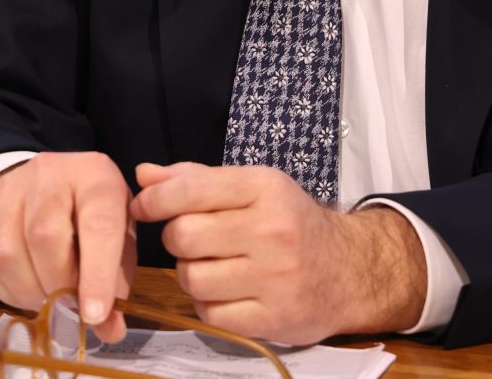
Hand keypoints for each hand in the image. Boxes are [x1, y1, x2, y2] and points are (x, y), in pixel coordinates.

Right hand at [0, 151, 135, 341]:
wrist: (46, 180)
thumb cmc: (89, 210)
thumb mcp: (117, 231)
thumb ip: (117, 278)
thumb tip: (110, 329)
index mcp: (95, 175)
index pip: (99, 223)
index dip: (97, 273)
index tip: (95, 315)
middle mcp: (50, 174)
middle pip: (46, 236)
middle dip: (58, 285)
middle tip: (68, 307)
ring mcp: (9, 189)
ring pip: (9, 252)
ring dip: (29, 292)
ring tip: (46, 301)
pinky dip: (4, 290)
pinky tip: (22, 290)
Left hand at [130, 162, 425, 343]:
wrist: (348, 270)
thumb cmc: (291, 222)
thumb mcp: (254, 189)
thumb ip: (197, 180)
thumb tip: (144, 174)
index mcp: (265, 188)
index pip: (192, 190)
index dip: (156, 199)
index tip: (143, 205)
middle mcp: (271, 229)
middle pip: (184, 236)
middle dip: (178, 238)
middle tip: (196, 239)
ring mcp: (273, 277)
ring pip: (192, 278)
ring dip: (192, 273)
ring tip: (215, 266)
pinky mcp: (272, 318)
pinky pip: (210, 314)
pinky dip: (210, 304)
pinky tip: (230, 292)